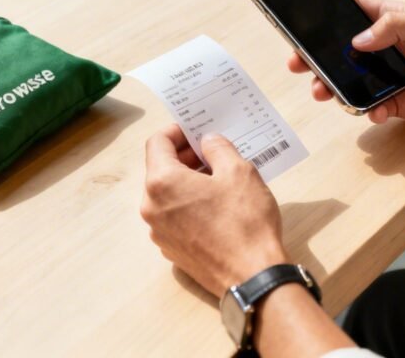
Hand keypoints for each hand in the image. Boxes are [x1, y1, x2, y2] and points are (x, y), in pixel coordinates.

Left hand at [140, 124, 288, 296]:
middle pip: (160, 169)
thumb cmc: (245, 221)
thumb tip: (207, 142)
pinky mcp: (172, 250)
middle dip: (185, 156)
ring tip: (219, 178)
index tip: (197, 129)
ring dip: (188, 180)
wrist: (252, 276)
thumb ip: (218, 148)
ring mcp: (160, 232)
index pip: (157, 143)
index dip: (177, 131)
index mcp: (162, 183)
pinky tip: (216, 205)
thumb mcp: (239, 171)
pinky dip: (189, 204)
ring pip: (167, 194)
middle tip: (213, 152)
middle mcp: (152, 207)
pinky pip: (174, 217)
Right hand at [289, 0, 404, 133]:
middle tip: (300, 64)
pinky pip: (374, 106)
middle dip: (319, 57)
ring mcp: (397, 76)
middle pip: (346, 49)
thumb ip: (394, 26)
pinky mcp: (403, 103)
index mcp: (399, 21)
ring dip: (335, 86)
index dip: (330, 12)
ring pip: (354, 80)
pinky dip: (367, 111)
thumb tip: (358, 38)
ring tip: (324, 92)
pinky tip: (372, 112)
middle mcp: (394, 47)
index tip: (304, 18)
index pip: (357, 10)